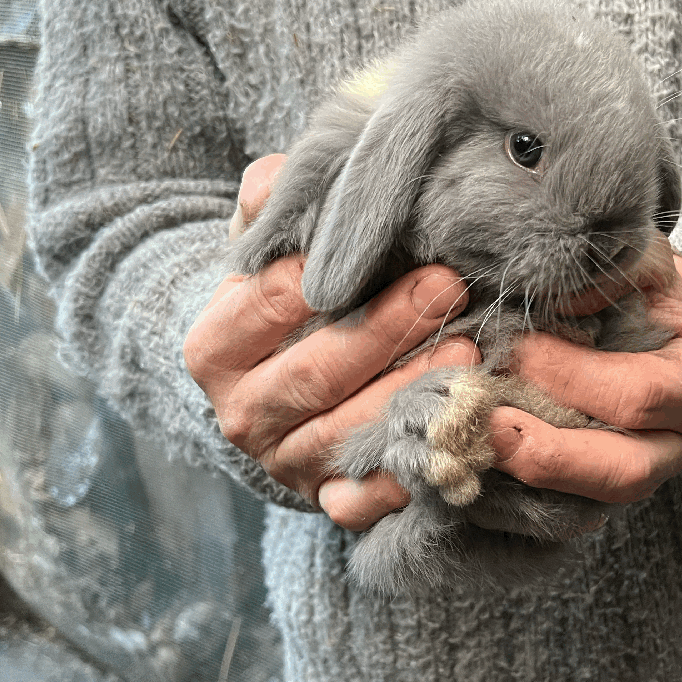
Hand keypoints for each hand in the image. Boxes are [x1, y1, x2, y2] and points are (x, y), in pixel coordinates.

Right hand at [185, 155, 475, 527]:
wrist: (282, 380)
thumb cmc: (287, 297)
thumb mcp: (267, 244)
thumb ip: (270, 203)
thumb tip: (276, 179)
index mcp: (214, 348)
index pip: (263, 307)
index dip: (317, 275)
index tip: (372, 242)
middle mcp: (242, 415)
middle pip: (313, 375)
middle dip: (385, 330)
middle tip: (446, 288)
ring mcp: (286, 464)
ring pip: (344, 435)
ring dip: (408, 394)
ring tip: (466, 352)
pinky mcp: (328, 500)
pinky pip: (363, 502)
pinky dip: (408, 476)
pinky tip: (455, 438)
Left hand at [488, 238, 681, 502]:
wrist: (648, 324)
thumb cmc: (644, 290)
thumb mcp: (643, 264)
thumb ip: (616, 270)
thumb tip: (563, 301)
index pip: (638, 395)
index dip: (570, 374)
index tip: (513, 346)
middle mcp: (681, 444)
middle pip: (622, 472)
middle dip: (548, 451)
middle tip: (485, 421)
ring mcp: (644, 476)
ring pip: (592, 502)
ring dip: (528, 477)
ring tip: (476, 444)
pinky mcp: (603, 492)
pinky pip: (564, 510)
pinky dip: (519, 494)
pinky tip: (480, 466)